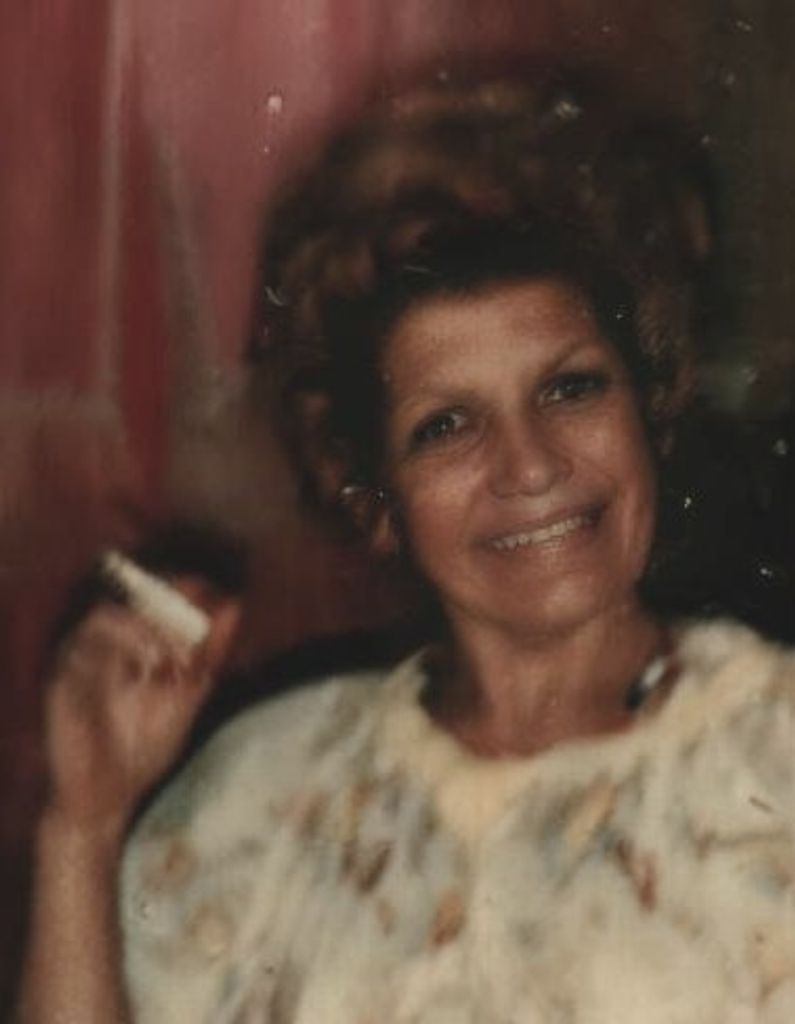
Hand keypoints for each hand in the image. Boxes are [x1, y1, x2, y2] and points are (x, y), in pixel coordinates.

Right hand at [42, 581, 240, 836]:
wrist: (112, 797)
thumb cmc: (147, 745)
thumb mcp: (190, 694)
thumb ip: (210, 651)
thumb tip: (233, 604)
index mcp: (132, 642)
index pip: (152, 594)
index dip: (179, 586)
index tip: (207, 590)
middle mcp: (104, 644)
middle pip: (127, 597)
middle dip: (164, 602)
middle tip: (195, 621)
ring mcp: (80, 660)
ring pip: (102, 616)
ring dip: (143, 627)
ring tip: (173, 655)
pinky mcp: (60, 682)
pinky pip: (79, 650)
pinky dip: (116, 654)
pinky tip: (147, 671)